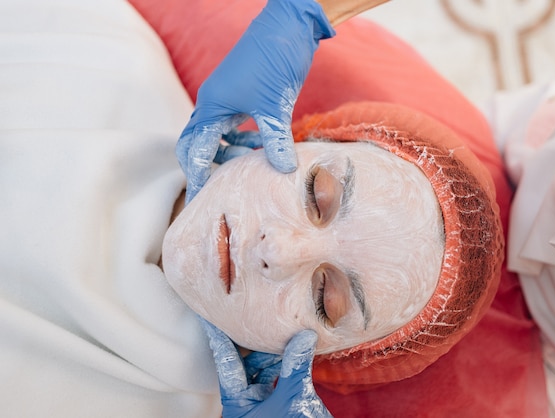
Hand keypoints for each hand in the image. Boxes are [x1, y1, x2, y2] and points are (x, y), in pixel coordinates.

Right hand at [177, 0, 334, 203]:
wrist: (288, 25)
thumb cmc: (274, 58)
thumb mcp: (275, 104)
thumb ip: (276, 139)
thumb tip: (283, 170)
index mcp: (211, 106)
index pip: (195, 150)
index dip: (197, 176)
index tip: (202, 199)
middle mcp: (213, 103)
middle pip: (197, 143)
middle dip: (206, 166)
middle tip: (220, 188)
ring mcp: (226, 99)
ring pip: (217, 135)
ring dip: (230, 153)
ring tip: (253, 163)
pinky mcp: (242, 96)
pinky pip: (233, 125)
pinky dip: (244, 139)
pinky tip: (263, 145)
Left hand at [201, 320, 332, 417]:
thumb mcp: (294, 398)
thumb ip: (296, 366)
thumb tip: (303, 335)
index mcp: (237, 404)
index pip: (225, 362)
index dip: (218, 337)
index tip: (209, 315)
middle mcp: (245, 403)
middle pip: (242, 363)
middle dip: (252, 342)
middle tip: (256, 317)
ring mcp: (261, 404)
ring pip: (260, 370)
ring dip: (271, 353)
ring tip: (281, 334)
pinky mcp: (277, 405)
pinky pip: (274, 378)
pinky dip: (282, 364)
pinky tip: (292, 351)